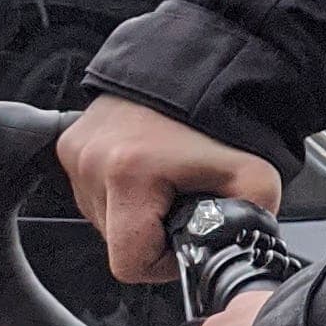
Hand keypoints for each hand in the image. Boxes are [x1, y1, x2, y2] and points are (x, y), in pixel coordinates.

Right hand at [57, 93, 280, 285]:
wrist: (196, 61)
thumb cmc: (220, 113)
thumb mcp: (255, 177)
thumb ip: (249, 224)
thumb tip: (237, 252)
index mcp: (128, 174)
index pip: (130, 264)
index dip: (163, 262)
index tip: (184, 236)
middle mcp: (91, 162)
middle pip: (115, 241)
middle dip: (152, 230)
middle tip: (182, 199)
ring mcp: (76, 152)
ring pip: (103, 218)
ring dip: (135, 209)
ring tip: (165, 177)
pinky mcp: (70, 143)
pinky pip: (94, 191)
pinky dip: (122, 189)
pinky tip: (148, 167)